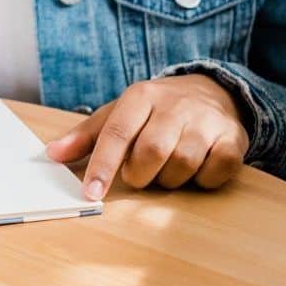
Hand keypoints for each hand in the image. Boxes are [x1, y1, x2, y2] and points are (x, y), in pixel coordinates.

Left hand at [45, 74, 249, 199]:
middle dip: (140, 174)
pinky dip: (202, 180)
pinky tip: (195, 169)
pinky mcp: (234, 138)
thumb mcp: (117, 115)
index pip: (117, 133)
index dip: (102, 166)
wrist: (210, 91)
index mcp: (140, 96)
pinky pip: (215, 171)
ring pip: (183, 164)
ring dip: (169, 179)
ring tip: (166, 168)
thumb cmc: (153, 111)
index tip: (90, 194)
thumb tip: (51, 154)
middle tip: (139, 173)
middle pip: (151, 152)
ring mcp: (206, 120)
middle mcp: (174, 105)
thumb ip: (84, 137)